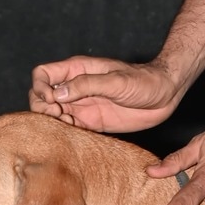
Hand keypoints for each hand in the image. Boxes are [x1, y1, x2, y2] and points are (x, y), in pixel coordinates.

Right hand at [29, 56, 180, 132]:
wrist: (165, 94)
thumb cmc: (144, 81)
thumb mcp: (116, 81)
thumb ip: (87, 85)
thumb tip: (58, 93)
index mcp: (77, 70)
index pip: (42, 74)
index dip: (39, 87)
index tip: (52, 100)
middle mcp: (75, 87)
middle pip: (41, 96)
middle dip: (43, 108)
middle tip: (60, 116)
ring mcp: (82, 105)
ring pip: (52, 114)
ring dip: (53, 122)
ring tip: (70, 126)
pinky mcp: (91, 122)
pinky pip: (68, 128)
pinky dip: (65, 132)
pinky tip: (76, 134)